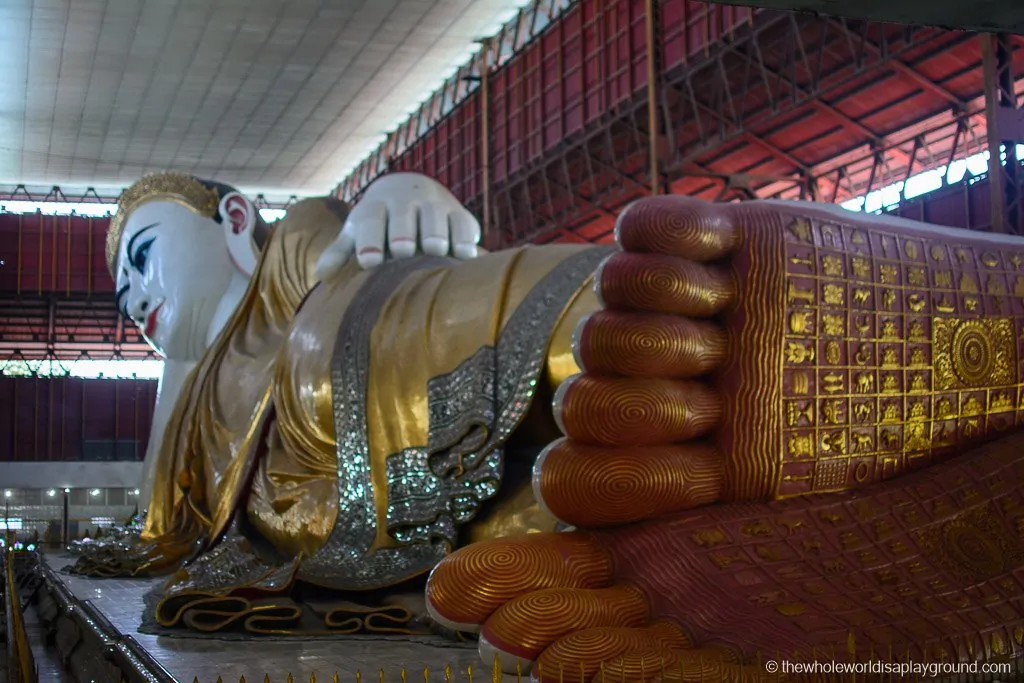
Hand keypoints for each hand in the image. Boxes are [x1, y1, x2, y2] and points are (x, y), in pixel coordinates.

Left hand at [314, 173, 480, 279]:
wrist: (412, 189)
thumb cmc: (380, 222)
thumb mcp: (358, 232)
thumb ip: (341, 252)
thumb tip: (321, 275)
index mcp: (375, 207)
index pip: (370, 220)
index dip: (369, 239)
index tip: (369, 261)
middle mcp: (405, 201)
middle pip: (403, 215)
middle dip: (402, 231)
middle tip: (403, 251)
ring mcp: (434, 205)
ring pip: (435, 216)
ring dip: (435, 232)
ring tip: (435, 250)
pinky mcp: (459, 214)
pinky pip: (464, 224)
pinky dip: (465, 238)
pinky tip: (465, 256)